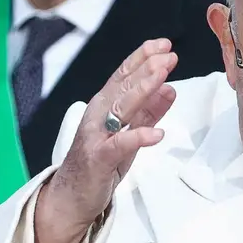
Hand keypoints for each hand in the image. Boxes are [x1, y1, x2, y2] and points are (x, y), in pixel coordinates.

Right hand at [33, 39, 176, 242]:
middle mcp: (98, 115)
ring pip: (121, 108)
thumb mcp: (129, 133)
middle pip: (123, 86)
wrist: (71, 197)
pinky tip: (158, 133)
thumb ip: (148, 111)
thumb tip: (171, 87)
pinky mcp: (99, 159)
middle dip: (146, 68)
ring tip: (163, 77)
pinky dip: (139, 136)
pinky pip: (121, 145)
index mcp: (104, 106)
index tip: (164, 44)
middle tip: (168, 54)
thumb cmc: (100, 164)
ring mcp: (97, 135)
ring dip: (143, 90)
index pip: (124, 75)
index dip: (143, 58)